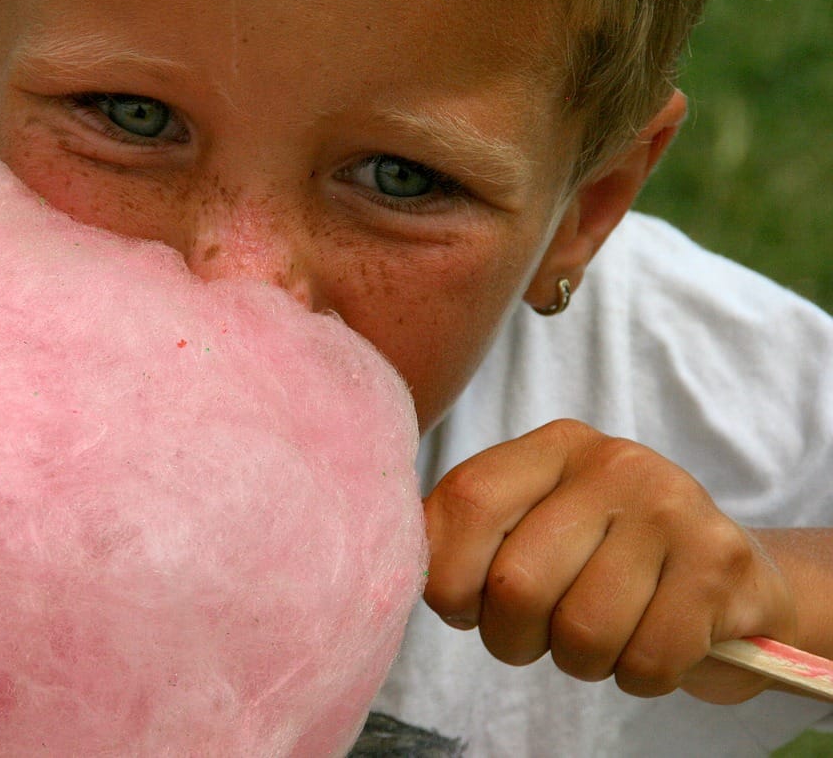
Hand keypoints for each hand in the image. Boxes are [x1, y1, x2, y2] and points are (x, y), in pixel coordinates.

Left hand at [422, 419, 796, 702]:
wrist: (728, 578)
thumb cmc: (602, 561)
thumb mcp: (534, 525)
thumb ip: (466, 531)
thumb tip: (396, 554)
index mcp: (552, 447)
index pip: (467, 502)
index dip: (448, 576)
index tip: (461, 607)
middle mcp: (614, 463)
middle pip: (518, 583)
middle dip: (512, 638)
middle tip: (536, 636)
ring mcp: (673, 509)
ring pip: (582, 632)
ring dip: (579, 662)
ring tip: (597, 638)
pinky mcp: (720, 565)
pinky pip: (647, 660)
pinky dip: (638, 677)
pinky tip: (648, 645)